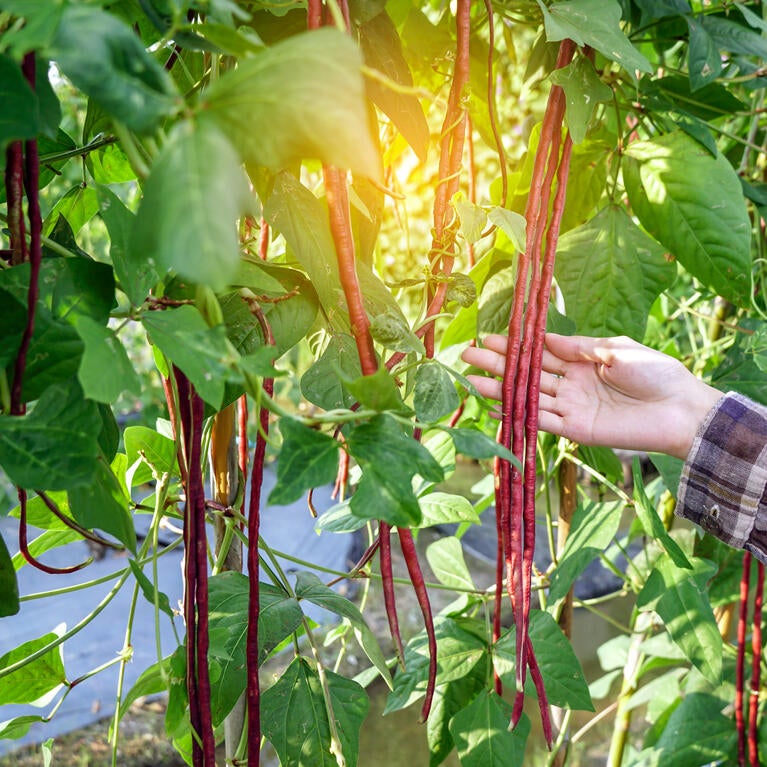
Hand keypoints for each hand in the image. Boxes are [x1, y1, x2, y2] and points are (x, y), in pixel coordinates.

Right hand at [461, 333, 721, 459]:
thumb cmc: (655, 372)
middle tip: (466, 355)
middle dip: (497, 364)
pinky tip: (496, 407)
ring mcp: (571, 406)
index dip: (514, 345)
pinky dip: (519, 414)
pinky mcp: (576, 429)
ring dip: (499, 389)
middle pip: (527, 373)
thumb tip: (545, 338)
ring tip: (470, 380)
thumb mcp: (615, 349)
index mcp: (580, 361)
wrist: (681, 408)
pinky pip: (541, 421)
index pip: (540, 352)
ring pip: (527, 396)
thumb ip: (578, 346)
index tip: (488, 337)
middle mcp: (570, 383)